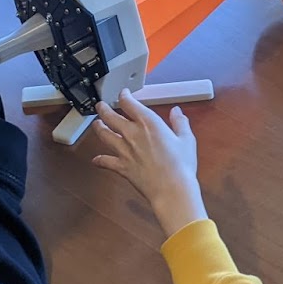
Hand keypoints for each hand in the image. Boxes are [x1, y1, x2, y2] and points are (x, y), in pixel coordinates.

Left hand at [92, 91, 206, 238]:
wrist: (172, 189)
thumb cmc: (181, 165)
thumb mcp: (186, 139)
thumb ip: (180, 123)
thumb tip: (176, 112)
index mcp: (148, 123)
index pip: (129, 103)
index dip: (124, 96)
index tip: (123, 94)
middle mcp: (132, 134)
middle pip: (110, 116)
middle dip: (103, 108)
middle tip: (101, 105)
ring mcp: (124, 150)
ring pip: (104, 135)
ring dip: (98, 128)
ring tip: (96, 124)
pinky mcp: (121, 166)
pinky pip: (106, 161)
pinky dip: (100, 160)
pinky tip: (96, 159)